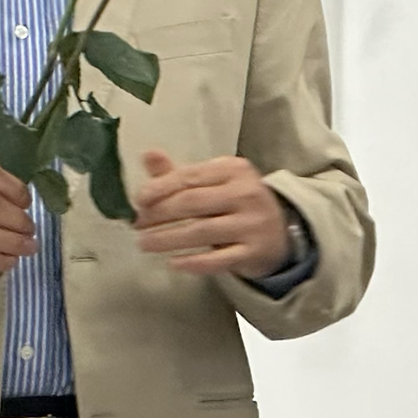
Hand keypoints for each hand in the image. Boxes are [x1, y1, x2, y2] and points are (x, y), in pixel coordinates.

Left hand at [131, 150, 289, 278]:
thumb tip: (147, 154)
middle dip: (160, 214)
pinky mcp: (253, 252)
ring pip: (202, 231)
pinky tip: (172, 263)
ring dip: (168, 239)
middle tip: (137, 224)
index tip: (138, 200)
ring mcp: (251, 223)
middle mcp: (245, 193)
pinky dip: (193, 262)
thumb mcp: (214, 181)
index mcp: (233, 169)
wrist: (281, 231)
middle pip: (193, 203)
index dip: (160, 188)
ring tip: (144, 243)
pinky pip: (218, 259)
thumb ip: (180, 173)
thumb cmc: (237, 202)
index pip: (190, 177)